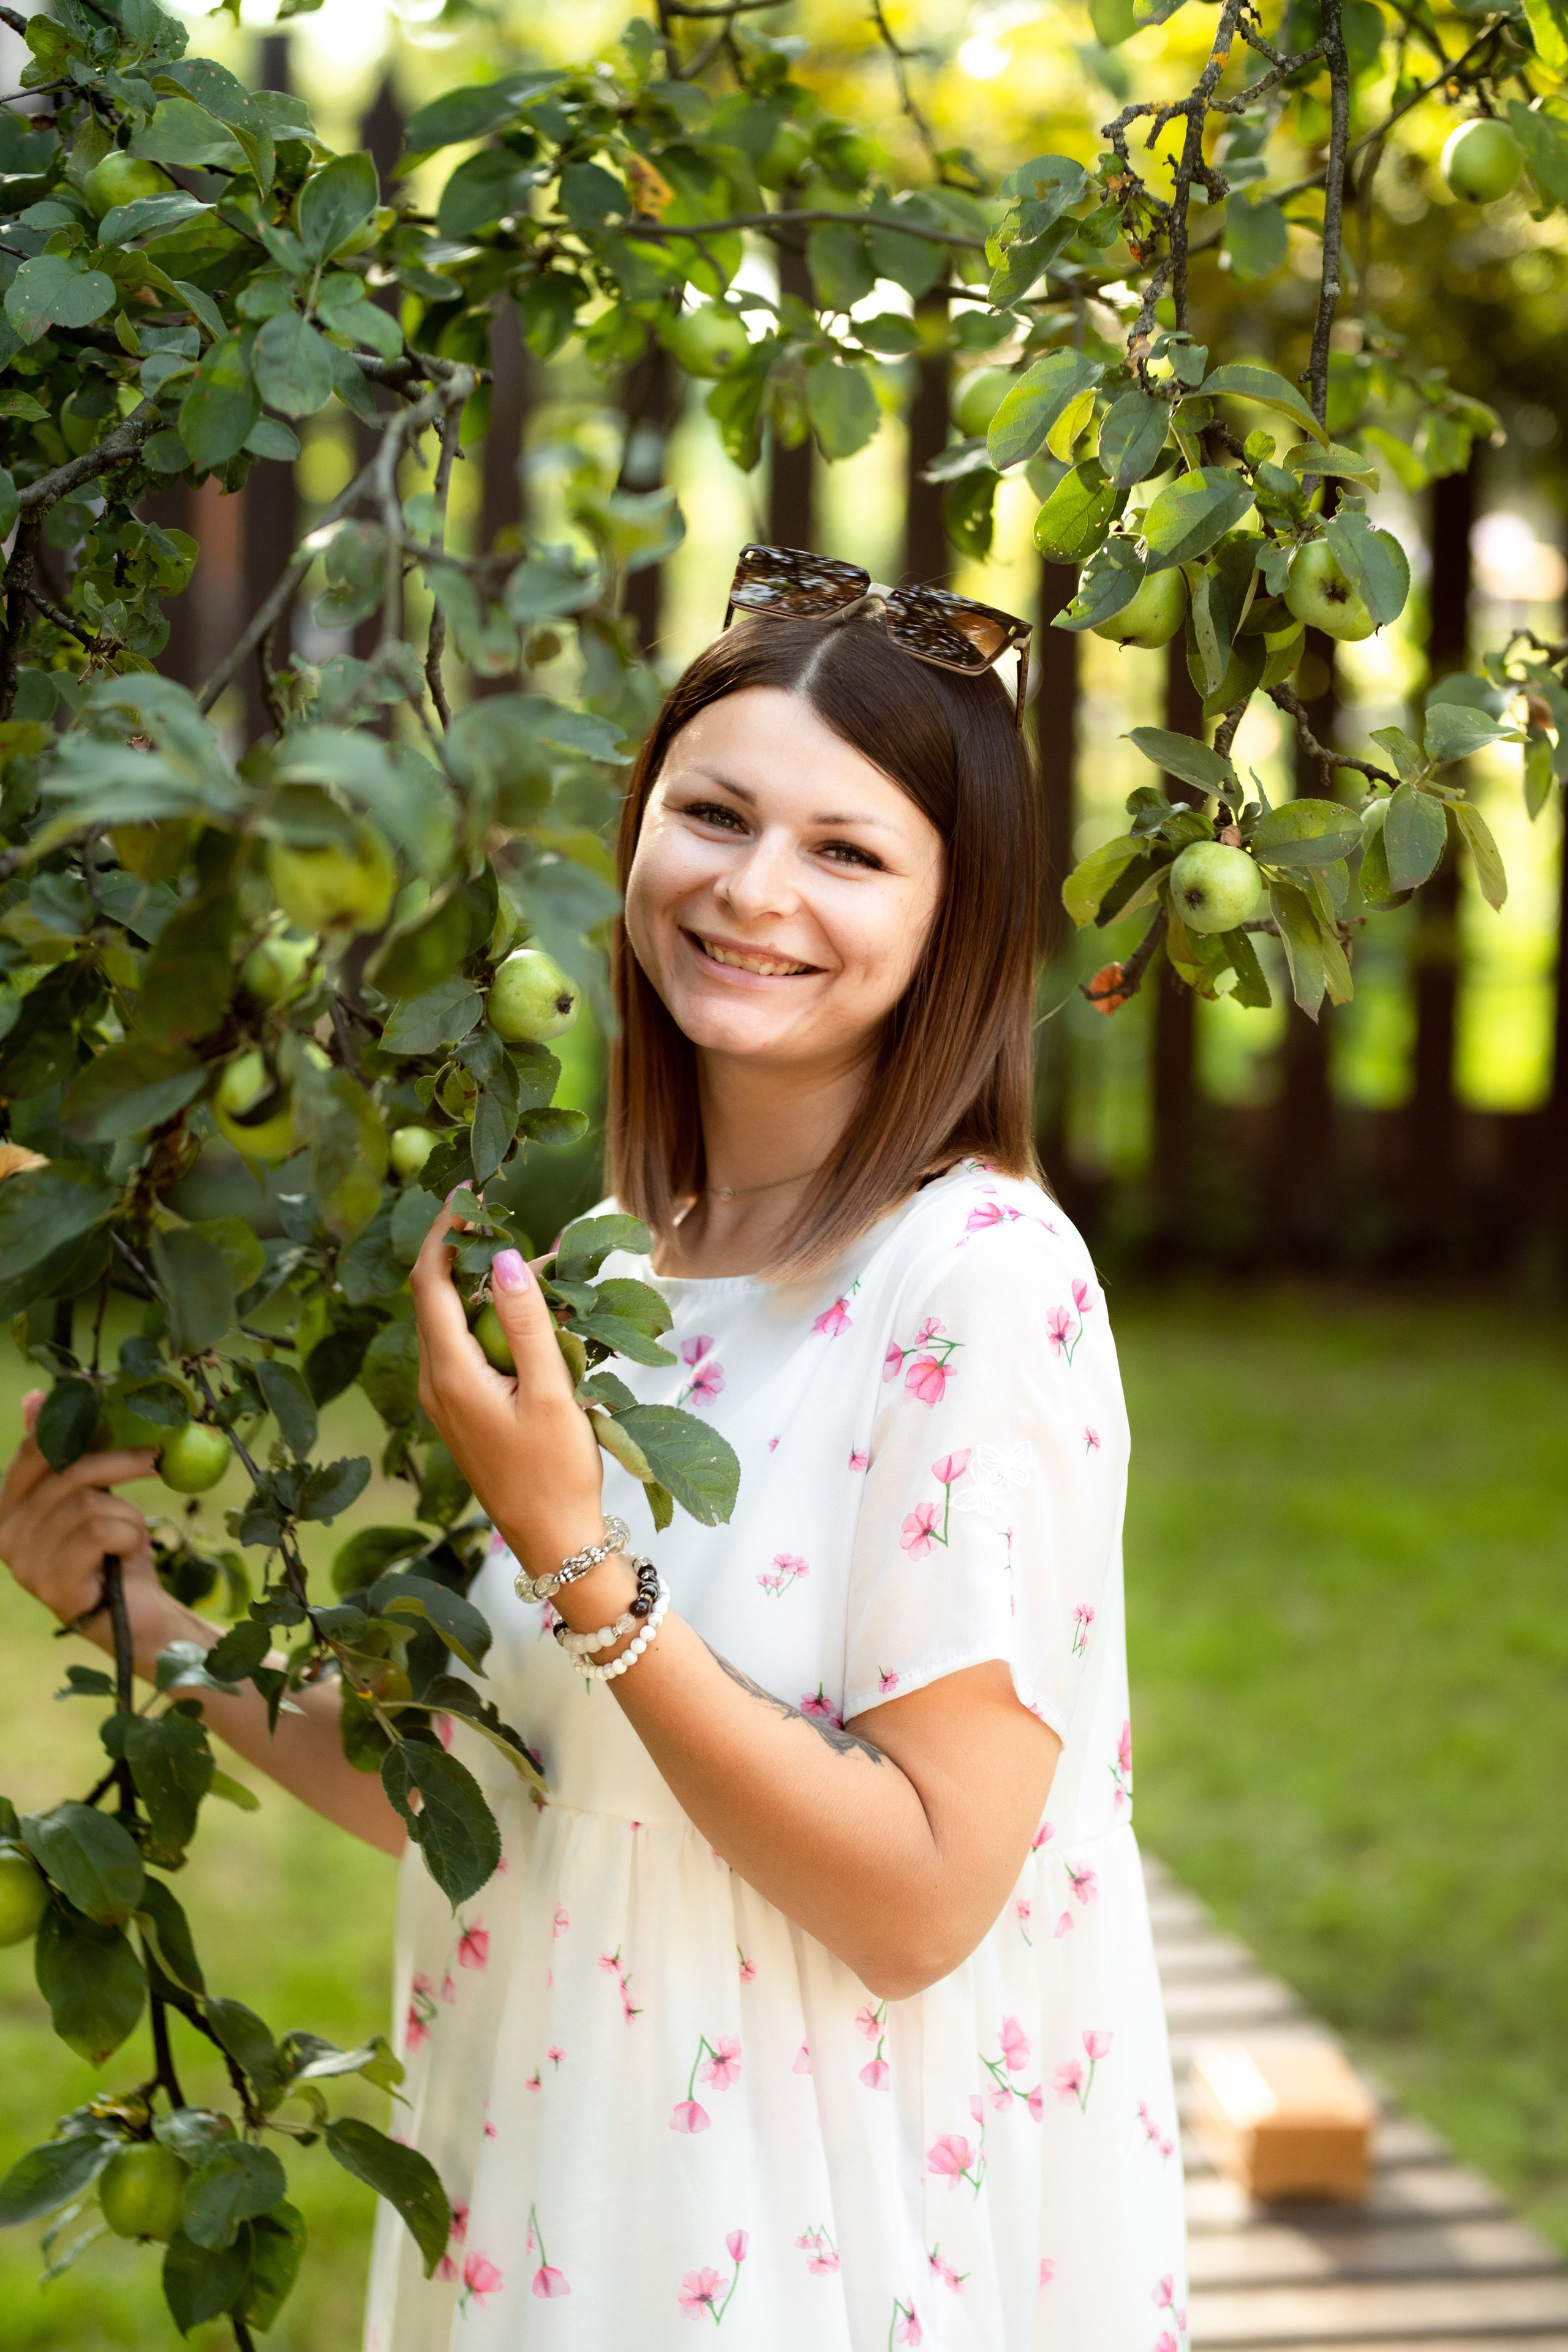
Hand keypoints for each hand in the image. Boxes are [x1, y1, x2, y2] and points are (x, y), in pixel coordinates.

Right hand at [0, 1392, 174, 1669]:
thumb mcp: (92, 1492)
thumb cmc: (113, 1548)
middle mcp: (5, 1536)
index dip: (68, 1427)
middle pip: (67, 1473)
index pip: (32, 1453)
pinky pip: (101, 1534)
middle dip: (120, 1461)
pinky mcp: (53, 1587)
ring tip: (130, 1536)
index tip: (107, 1411)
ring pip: (90, 1504)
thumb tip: (33, 1396)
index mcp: (6, 1508)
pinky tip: (126, 1557)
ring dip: (128, 1516)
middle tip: (157, 1457)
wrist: (136, 1613)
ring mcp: (25, 1565)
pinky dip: (129, 1538)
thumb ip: (64, 1452)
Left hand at [409, 1210, 606, 1581]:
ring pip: (451, 1321)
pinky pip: (464, 1347)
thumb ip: (526, 1323)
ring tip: (530, 1261)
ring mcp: (443, 1398)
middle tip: (504, 1214)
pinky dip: (489, 1319)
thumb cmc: (556, 1470)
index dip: (444, 1231)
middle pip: (434, 1296)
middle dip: (463, 1250)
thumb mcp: (550, 1392)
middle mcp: (433, 1382)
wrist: (554, 1541)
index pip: (429, 1282)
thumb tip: (504, 1257)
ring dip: (481, 1286)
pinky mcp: (460, 1409)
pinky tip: (529, 1314)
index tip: (469, 1192)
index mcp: (449, 1373)